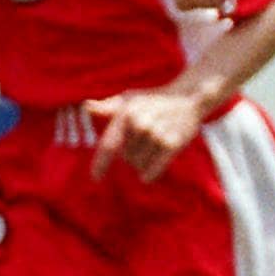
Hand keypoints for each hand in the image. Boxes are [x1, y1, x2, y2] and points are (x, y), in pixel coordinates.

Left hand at [85, 90, 204, 182]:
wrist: (187, 97)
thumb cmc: (154, 100)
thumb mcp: (130, 99)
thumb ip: (108, 107)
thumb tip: (87, 106)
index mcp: (127, 114)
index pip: (108, 146)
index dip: (100, 165)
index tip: (96, 178)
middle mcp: (140, 124)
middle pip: (127, 158)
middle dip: (133, 154)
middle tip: (147, 139)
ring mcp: (157, 134)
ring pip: (140, 165)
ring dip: (144, 162)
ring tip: (155, 145)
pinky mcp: (173, 144)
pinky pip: (153, 171)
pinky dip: (150, 174)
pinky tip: (150, 172)